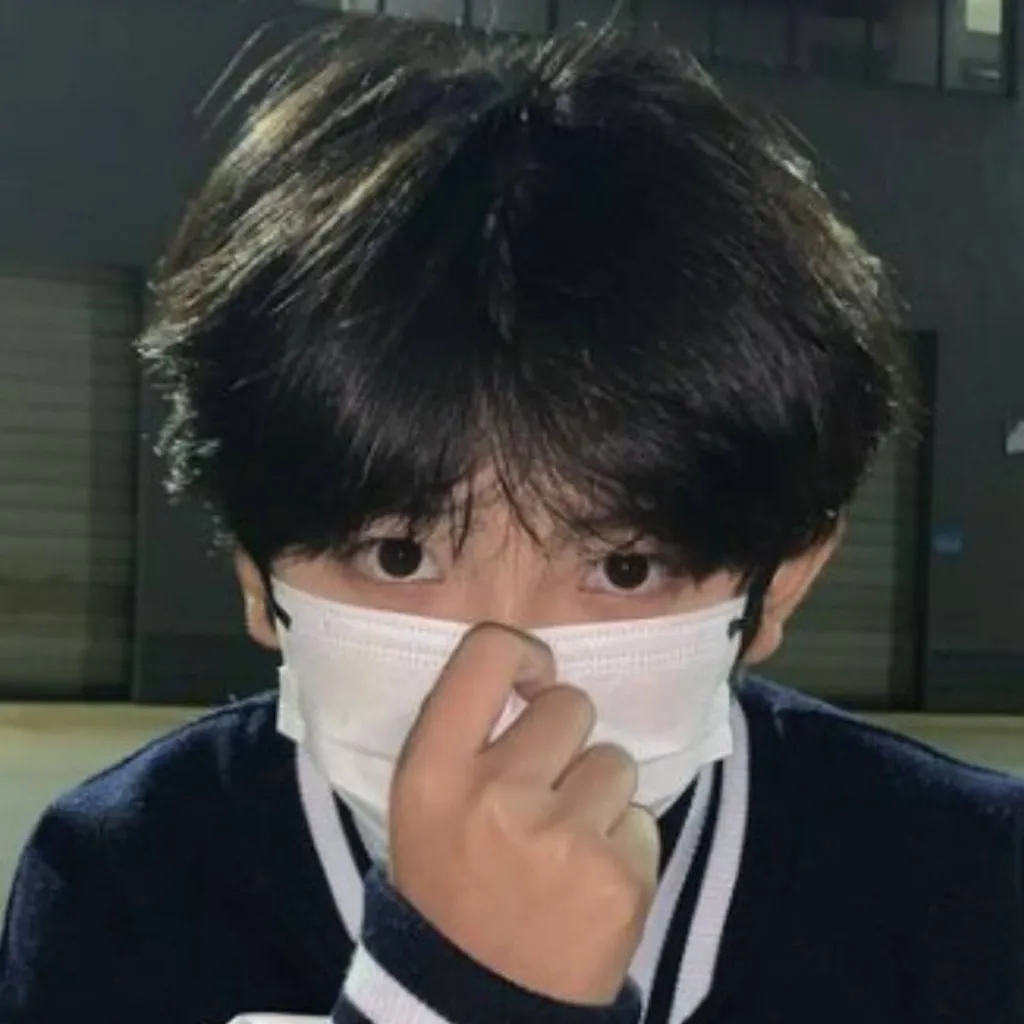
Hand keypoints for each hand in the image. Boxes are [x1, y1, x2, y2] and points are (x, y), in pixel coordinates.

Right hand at [389, 623, 659, 1005]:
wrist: (479, 1006)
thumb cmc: (451, 892)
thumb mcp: (424, 809)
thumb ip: (464, 737)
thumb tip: (532, 677)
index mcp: (434, 772)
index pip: (487, 654)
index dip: (523, 654)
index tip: (535, 680)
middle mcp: (496, 794)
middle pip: (571, 705)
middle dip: (567, 741)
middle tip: (544, 796)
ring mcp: (562, 837)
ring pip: (616, 762)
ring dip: (600, 797)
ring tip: (565, 850)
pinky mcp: (620, 877)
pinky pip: (645, 821)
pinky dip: (625, 849)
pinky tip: (589, 887)